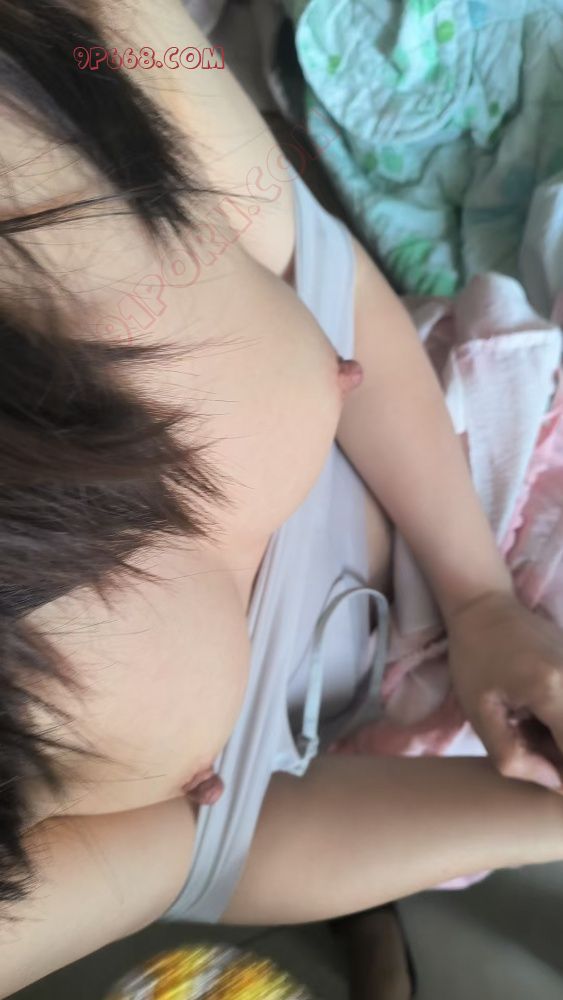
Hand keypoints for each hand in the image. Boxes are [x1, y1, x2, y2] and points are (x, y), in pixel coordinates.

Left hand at [447, 592, 562, 791]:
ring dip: (560, 737)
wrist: (486, 607)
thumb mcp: (480, 714)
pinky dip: (561, 722)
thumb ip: (513, 756)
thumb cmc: (475, 659)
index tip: (546, 780)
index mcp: (551, 691)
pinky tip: (539, 715)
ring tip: (530, 727)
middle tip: (529, 744)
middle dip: (561, 757)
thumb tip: (555, 782)